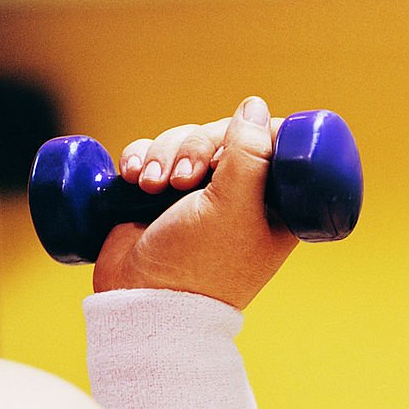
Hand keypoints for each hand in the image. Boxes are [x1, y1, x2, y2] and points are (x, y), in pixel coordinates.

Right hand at [93, 96, 297, 309]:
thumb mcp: (235, 206)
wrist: (145, 301)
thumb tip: (255, 107)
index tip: (227, 154)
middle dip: (195, 147)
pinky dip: (140, 158)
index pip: (273, 143)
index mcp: (275, 206)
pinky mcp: (159, 195)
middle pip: (223, 135)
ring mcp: (199, 197)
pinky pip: (151, 153)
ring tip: (151, 185)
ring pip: (184, 140)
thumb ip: (249, 153)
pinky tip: (133, 177)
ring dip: (163, 153)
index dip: (248, 134)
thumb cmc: (201, 263)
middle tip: (182, 179)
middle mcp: (240, 198)